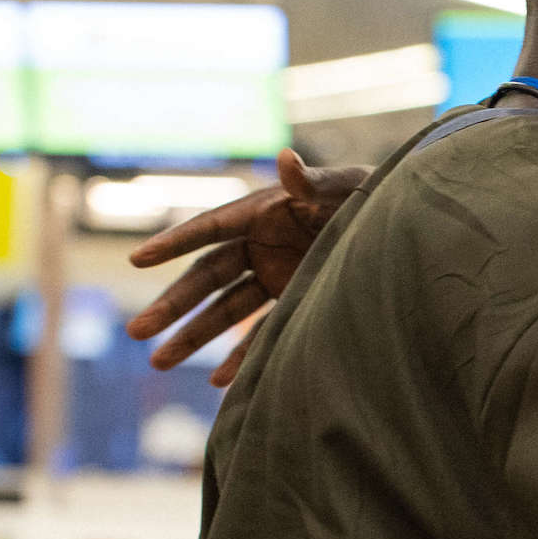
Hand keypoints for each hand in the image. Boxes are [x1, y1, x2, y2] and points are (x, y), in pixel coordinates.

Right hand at [124, 149, 367, 385]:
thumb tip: (286, 157)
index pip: (208, 229)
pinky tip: (219, 381)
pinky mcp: (293, 299)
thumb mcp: (345, 187)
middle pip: (206, 278)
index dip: (175, 243)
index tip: (138, 259)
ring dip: (193, 336)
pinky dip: (242, 355)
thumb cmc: (370, 195)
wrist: (401, 225)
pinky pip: (262, 332)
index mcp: (262, 212)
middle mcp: (259, 245)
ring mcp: (273, 275)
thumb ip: (312, 181)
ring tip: (157, 361)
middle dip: (172, 306)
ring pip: (223, 310)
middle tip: (136, 330)